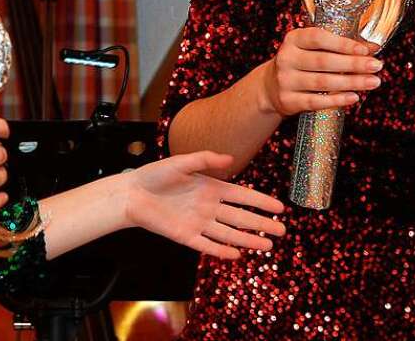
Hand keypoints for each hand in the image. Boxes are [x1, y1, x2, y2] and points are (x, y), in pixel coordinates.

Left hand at [124, 151, 285, 259]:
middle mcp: (209, 206)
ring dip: (248, 240)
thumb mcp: (180, 162)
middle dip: (262, 224)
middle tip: (282, 230)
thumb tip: (229, 159)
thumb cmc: (155, 175)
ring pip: (229, 233)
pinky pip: (208, 245)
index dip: (261, 201)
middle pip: (241, 217)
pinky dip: (222, 251)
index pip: (242, 196)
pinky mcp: (186, 236)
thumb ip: (204, 159)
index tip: (280, 207)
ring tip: (268, 245)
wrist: (132, 194)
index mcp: (211, 187)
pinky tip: (237, 255)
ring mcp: (199, 223)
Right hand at [261, 27, 381, 116]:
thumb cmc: (301, 63)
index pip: (318, 38)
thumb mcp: (314, 49)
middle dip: (353, 64)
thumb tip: (373, 47)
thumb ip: (341, 46)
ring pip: (322, 82)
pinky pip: (315, 101)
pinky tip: (353, 97)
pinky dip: (336, 100)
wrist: (271, 87)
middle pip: (323, 61)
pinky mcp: (287, 100)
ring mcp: (285, 80)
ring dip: (351, 82)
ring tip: (373, 82)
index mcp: (293, 39)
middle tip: (376, 66)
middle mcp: (286, 58)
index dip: (343, 43)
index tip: (365, 50)